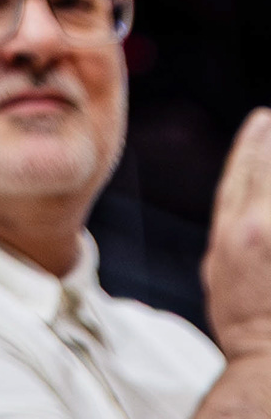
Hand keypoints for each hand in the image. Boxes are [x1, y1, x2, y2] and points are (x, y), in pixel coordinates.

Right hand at [209, 109, 270, 363]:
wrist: (269, 365)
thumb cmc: (247, 326)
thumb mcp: (220, 272)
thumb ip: (235, 233)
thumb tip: (246, 213)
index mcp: (232, 233)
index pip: (242, 172)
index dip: (253, 143)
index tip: (263, 121)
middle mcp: (260, 229)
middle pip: (267, 171)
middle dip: (270, 144)